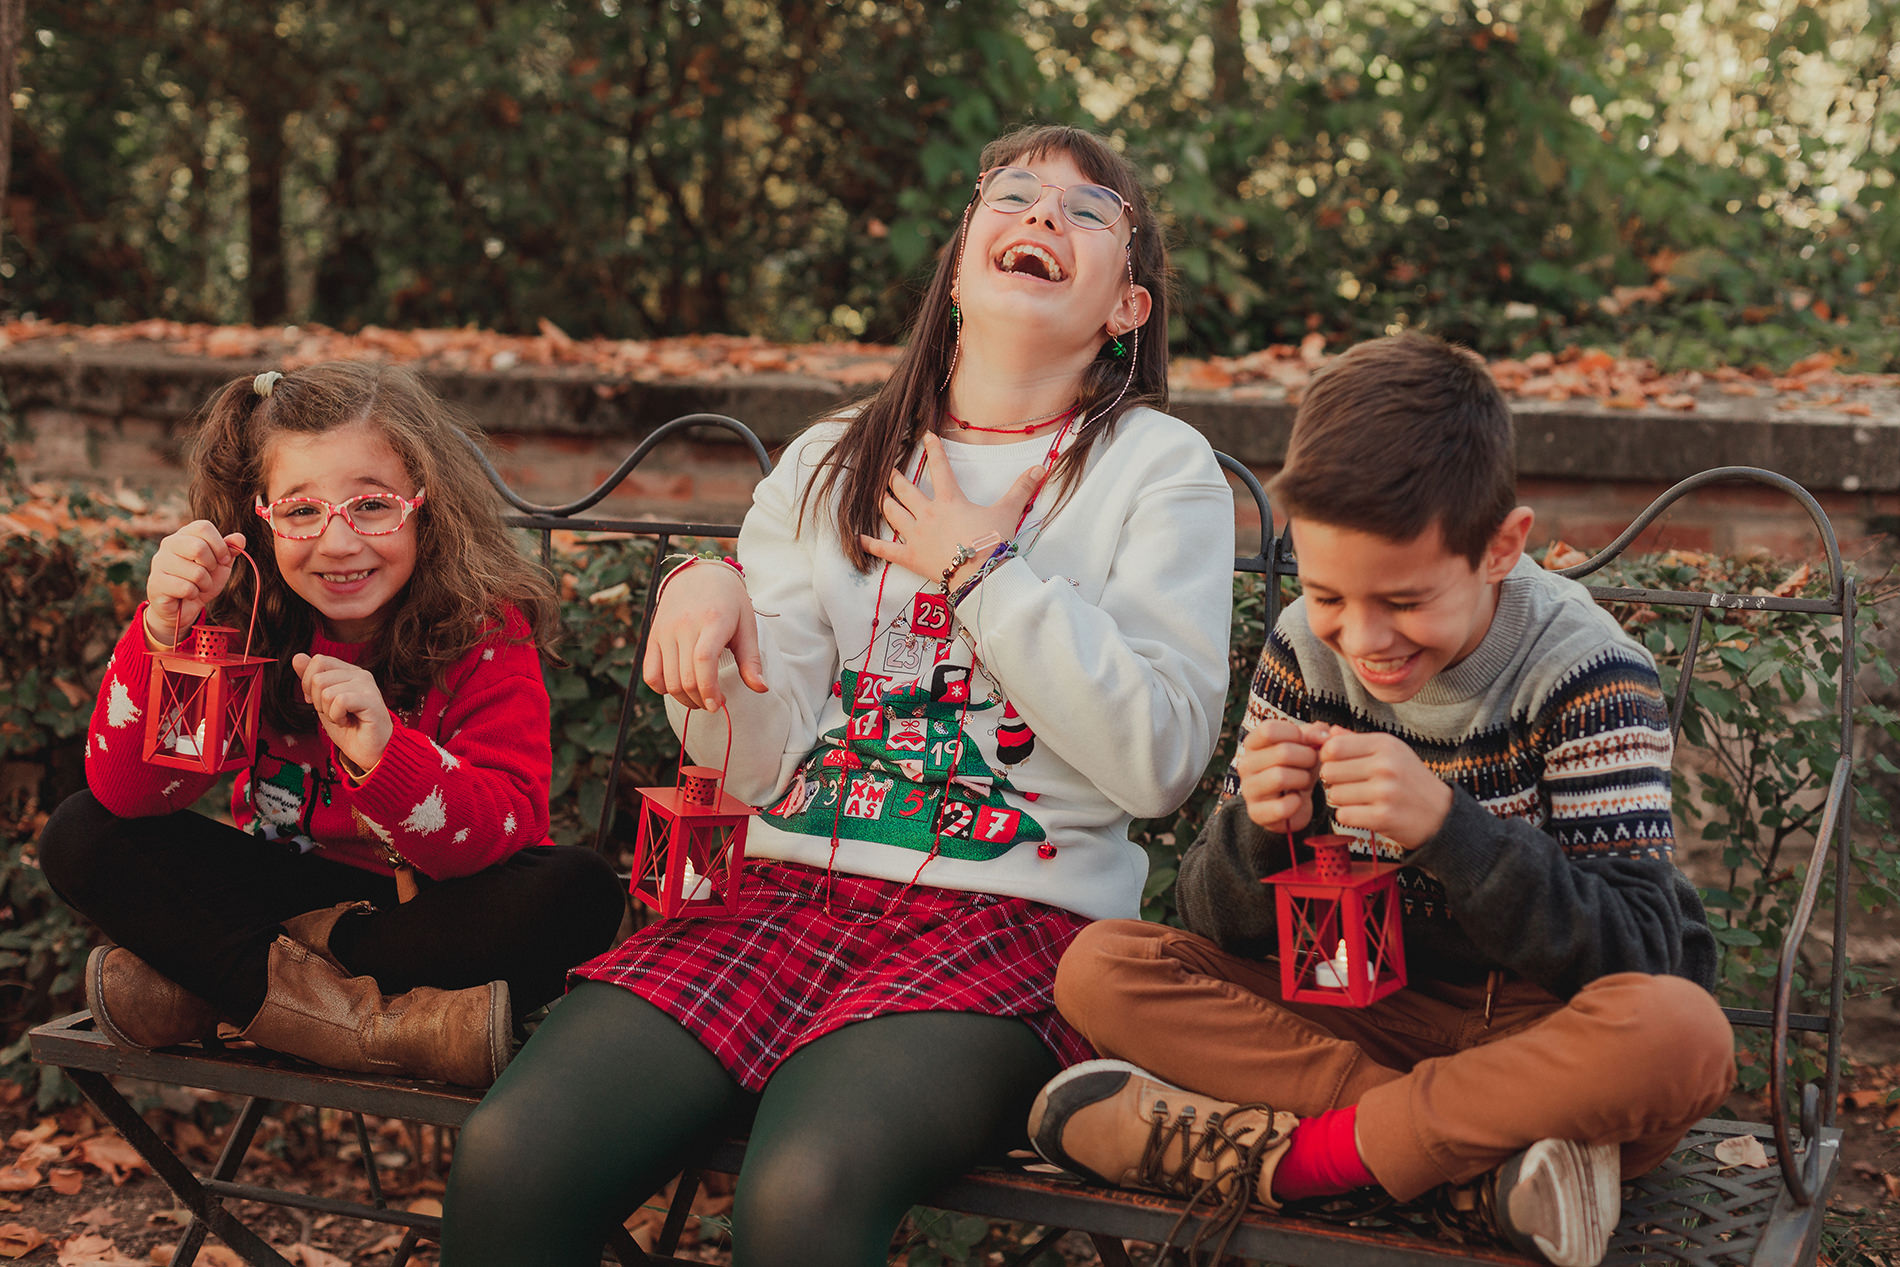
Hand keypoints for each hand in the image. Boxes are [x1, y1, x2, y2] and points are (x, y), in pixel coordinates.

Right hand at [145, 523, 245, 646]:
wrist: (182, 606)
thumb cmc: (201, 581)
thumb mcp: (220, 564)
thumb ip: (230, 549)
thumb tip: (239, 538)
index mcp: (184, 534)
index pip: (203, 527)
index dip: (220, 545)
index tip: (224, 559)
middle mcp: (169, 544)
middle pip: (198, 547)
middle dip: (212, 566)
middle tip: (208, 573)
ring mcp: (159, 562)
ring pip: (196, 572)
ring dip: (205, 584)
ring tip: (197, 585)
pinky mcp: (156, 582)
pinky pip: (186, 588)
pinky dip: (194, 594)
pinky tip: (187, 594)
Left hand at [292, 653, 393, 776]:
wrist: (369, 752)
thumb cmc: (349, 728)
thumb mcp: (322, 702)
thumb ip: (310, 679)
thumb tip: (297, 656)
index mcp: (348, 671)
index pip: (318, 661)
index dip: (308, 683)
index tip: (319, 702)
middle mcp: (359, 674)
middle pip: (318, 678)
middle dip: (318, 702)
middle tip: (334, 713)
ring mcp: (367, 685)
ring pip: (326, 692)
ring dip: (328, 712)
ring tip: (343, 718)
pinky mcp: (371, 699)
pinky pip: (339, 701)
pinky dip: (337, 717)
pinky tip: (348, 722)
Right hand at [641, 563, 767, 711]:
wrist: (699, 574)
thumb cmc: (729, 602)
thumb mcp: (747, 625)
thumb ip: (752, 660)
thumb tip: (761, 689)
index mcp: (713, 621)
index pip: (704, 661)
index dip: (709, 688)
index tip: (717, 704)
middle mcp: (684, 625)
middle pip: (685, 677)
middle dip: (701, 700)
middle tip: (714, 702)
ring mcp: (665, 631)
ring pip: (668, 680)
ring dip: (684, 699)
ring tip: (700, 698)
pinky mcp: (653, 636)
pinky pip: (650, 673)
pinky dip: (662, 688)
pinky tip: (678, 687)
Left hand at [860, 432, 1044, 588]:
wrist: (980, 575)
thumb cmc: (993, 542)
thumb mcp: (1009, 512)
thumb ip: (1023, 488)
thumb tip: (1042, 467)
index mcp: (949, 500)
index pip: (940, 468)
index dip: (933, 449)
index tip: (925, 435)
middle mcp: (927, 513)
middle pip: (904, 489)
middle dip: (895, 477)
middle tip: (888, 469)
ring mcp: (916, 535)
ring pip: (892, 513)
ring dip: (884, 502)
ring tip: (878, 494)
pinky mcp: (910, 556)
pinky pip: (886, 549)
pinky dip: (871, 544)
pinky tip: (859, 538)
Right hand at [1235, 720, 1331, 832]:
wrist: (1293, 804)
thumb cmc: (1298, 770)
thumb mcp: (1306, 747)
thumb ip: (1315, 734)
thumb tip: (1323, 733)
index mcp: (1253, 744)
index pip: (1269, 730)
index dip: (1296, 734)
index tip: (1309, 742)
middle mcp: (1245, 764)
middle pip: (1282, 752)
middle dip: (1308, 758)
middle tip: (1313, 765)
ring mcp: (1248, 789)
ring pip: (1280, 777)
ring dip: (1303, 780)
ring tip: (1305, 782)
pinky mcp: (1256, 813)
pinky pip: (1281, 806)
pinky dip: (1297, 803)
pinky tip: (1297, 800)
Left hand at [1316, 729, 1453, 849]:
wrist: (1442, 814)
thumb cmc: (1412, 781)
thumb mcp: (1392, 752)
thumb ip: (1358, 741)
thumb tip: (1329, 731)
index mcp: (1385, 744)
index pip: (1333, 747)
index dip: (1328, 758)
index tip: (1338, 765)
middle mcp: (1385, 765)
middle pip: (1329, 771)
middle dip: (1334, 781)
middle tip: (1351, 785)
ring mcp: (1384, 791)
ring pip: (1334, 795)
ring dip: (1343, 801)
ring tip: (1362, 799)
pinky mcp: (1383, 817)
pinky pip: (1344, 815)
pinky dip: (1349, 817)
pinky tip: (1364, 813)